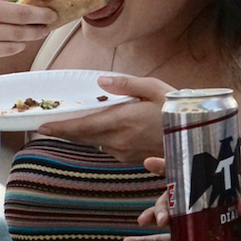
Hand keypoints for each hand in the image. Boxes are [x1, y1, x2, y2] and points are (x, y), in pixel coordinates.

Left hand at [36, 76, 172, 163]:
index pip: (82, 127)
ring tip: (70, 123)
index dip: (60, 128)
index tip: (42, 126)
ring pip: (94, 143)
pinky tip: (101, 129)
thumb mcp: (153, 88)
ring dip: (82, 134)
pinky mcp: (131, 158)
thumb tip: (101, 82)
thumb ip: (125, 84)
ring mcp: (125, 152)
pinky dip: (99, 138)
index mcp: (121, 122)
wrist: (197, 135)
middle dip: (65, 131)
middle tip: (48, 125)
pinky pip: (108, 147)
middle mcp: (119, 141)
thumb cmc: (176, 108)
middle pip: (83, 137)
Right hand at [127, 157, 240, 240]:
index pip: (191, 176)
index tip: (149, 162)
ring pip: (166, 219)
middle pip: (173, 198)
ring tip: (141, 222)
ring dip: (150, 218)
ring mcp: (193, 226)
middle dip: (160, 203)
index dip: (170, 167)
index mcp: (216, 194)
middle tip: (161, 215)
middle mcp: (201, 208)